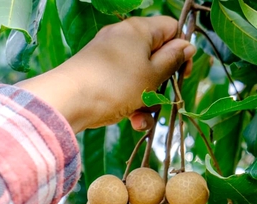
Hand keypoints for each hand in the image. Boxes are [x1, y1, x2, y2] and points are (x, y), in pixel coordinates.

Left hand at [17, 16, 194, 132]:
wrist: (69, 101)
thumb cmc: (116, 85)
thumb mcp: (152, 75)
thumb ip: (173, 60)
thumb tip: (187, 46)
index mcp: (139, 30)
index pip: (171, 29)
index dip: (182, 50)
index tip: (183, 73)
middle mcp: (123, 39)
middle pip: (155, 57)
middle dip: (162, 84)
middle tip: (164, 100)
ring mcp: (109, 58)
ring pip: (141, 78)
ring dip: (147, 100)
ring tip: (143, 117)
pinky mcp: (99, 76)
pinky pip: (124, 87)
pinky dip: (131, 103)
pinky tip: (132, 121)